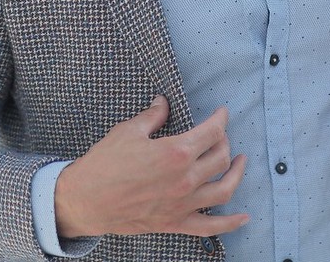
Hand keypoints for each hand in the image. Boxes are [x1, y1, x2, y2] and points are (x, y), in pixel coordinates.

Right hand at [55, 96, 248, 237]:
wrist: (86, 200)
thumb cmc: (104, 163)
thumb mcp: (129, 130)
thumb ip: (153, 116)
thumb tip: (163, 102)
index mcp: (176, 152)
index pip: (211, 132)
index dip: (221, 119)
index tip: (222, 113)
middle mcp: (185, 179)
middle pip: (220, 157)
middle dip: (224, 141)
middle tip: (219, 134)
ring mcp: (183, 204)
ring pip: (224, 189)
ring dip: (236, 174)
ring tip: (240, 162)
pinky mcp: (175, 223)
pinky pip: (211, 226)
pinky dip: (231, 223)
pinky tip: (244, 217)